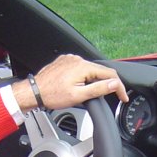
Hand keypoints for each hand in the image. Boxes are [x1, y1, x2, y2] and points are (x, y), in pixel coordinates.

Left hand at [12, 54, 128, 111]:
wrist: (33, 92)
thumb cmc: (52, 95)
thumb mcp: (79, 96)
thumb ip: (98, 89)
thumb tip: (114, 84)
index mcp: (83, 66)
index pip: (109, 74)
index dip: (119, 87)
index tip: (123, 97)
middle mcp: (77, 59)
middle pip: (100, 71)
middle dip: (107, 84)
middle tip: (112, 97)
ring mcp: (70, 59)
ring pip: (90, 70)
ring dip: (94, 80)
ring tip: (91, 93)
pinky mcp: (64, 62)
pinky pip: (79, 68)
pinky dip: (84, 76)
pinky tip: (79, 85)